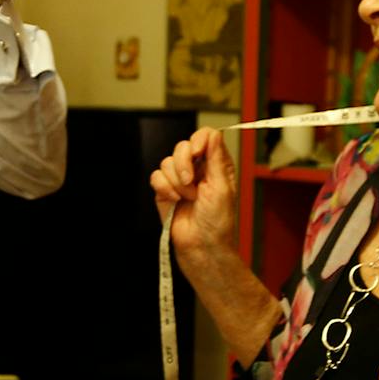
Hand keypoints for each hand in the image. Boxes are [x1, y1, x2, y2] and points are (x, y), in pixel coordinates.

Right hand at [150, 128, 238, 269]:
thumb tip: (214, 134)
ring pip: (167, 162)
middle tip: (191, 183)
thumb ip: (216, 158)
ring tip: (188, 198)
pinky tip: (175, 201)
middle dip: (184, 164)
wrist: (201, 245)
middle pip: (183, 146)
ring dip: (177, 182)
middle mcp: (197, 169)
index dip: (199, 140)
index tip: (198, 152)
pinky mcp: (164, 190)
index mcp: (216, 164)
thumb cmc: (218, 222)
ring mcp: (179, 179)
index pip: (205, 137)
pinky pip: (156, 176)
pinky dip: (165, 188)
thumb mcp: (222, 187)